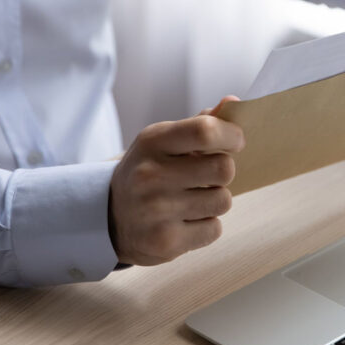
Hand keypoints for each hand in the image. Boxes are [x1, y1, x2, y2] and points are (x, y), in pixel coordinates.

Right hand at [109, 98, 244, 265]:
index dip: (231, 135)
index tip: (236, 141)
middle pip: (223, 169)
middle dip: (224, 172)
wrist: (109, 216)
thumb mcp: (163, 142)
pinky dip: (207, 225)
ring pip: (223, 201)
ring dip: (216, 200)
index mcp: (152, 142)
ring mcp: (157, 210)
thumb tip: (233, 103)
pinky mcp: (165, 241)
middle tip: (209, 175)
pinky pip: (214, 229)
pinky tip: (185, 220)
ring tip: (194, 199)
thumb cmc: (148, 172)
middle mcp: (151, 175)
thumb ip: (199, 124)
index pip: (205, 131)